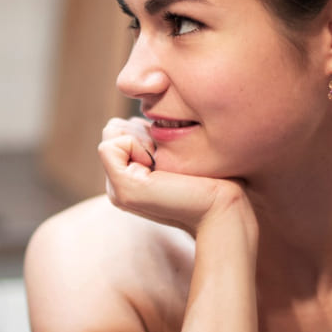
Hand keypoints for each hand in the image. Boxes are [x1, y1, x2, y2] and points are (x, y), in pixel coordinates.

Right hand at [98, 117, 248, 235]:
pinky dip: (135, 144)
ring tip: (163, 162)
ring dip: (140, 136)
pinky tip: (156, 164)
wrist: (222, 207)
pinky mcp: (122, 189)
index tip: (168, 151)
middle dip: (140, 130)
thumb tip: (147, 124)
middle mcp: (118, 186)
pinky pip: (109, 145)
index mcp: (129, 179)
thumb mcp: (176, 153)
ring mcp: (117, 190)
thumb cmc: (212, 179)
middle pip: (113, 129)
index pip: (119, 129)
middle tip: (166, 156)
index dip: (143, 128)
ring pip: (110, 133)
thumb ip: (155, 140)